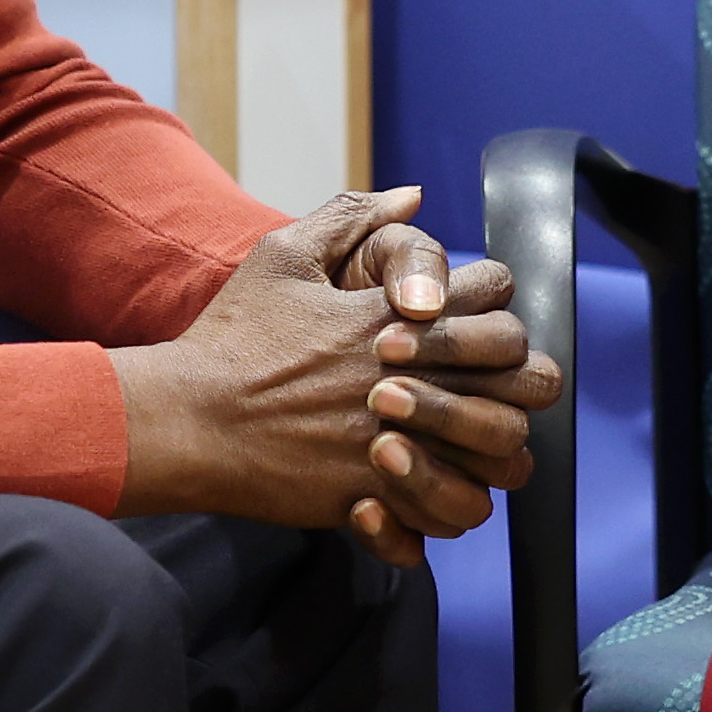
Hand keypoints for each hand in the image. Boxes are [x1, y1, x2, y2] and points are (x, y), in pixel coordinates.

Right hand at [112, 186, 562, 553]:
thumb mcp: (283, 256)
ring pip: (503, 457)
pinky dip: (448, 506)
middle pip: (525, 378)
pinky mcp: (377, 496)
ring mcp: (399, 443)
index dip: (491, 300)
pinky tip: (425, 488)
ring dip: (494, 447)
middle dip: (516, 377)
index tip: (467, 315)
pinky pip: (451, 515)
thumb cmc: (231, 338)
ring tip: (466, 442)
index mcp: (396, 317)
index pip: (496, 296)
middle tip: (487, 384)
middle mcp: (411, 380)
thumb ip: (350, 220)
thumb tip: (412, 196)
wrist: (185, 420)